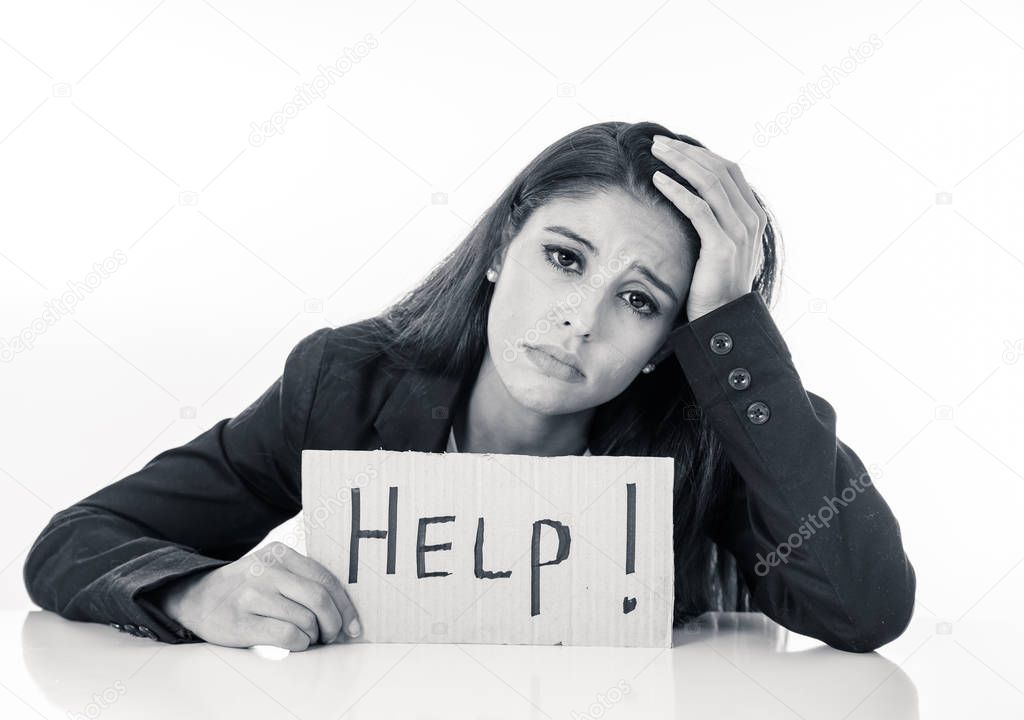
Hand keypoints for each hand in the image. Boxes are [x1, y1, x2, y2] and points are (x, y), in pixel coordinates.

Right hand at [150, 541, 360, 650]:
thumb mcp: (271, 568)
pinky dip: (300, 644)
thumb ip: (301, 578)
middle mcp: (267, 570)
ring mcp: (253, 595)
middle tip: (332, 635)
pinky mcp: (242, 622)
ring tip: (310, 638)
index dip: (345, 605)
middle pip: (319, 598)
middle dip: (334, 622)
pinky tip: (296, 643)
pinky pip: (287, 636)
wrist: (195, 597)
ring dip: (315, 635)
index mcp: (280, 553)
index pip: (325, 579)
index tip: (353, 624)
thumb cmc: (245, 587)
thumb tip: (342, 607)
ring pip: (305, 619)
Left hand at [649, 135, 765, 321]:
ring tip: (655, 152)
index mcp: (752, 215)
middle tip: (657, 141)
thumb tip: (689, 195)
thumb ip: (714, 220)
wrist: (723, 319)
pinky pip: (698, 208)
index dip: (700, 154)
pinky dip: (677, 190)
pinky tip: (658, 180)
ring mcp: (739, 231)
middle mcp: (750, 219)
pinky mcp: (722, 246)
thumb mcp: (719, 246)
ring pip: (709, 182)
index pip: (728, 170)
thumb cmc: (713, 284)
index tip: (673, 145)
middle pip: (719, 169)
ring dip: (680, 163)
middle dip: (686, 152)